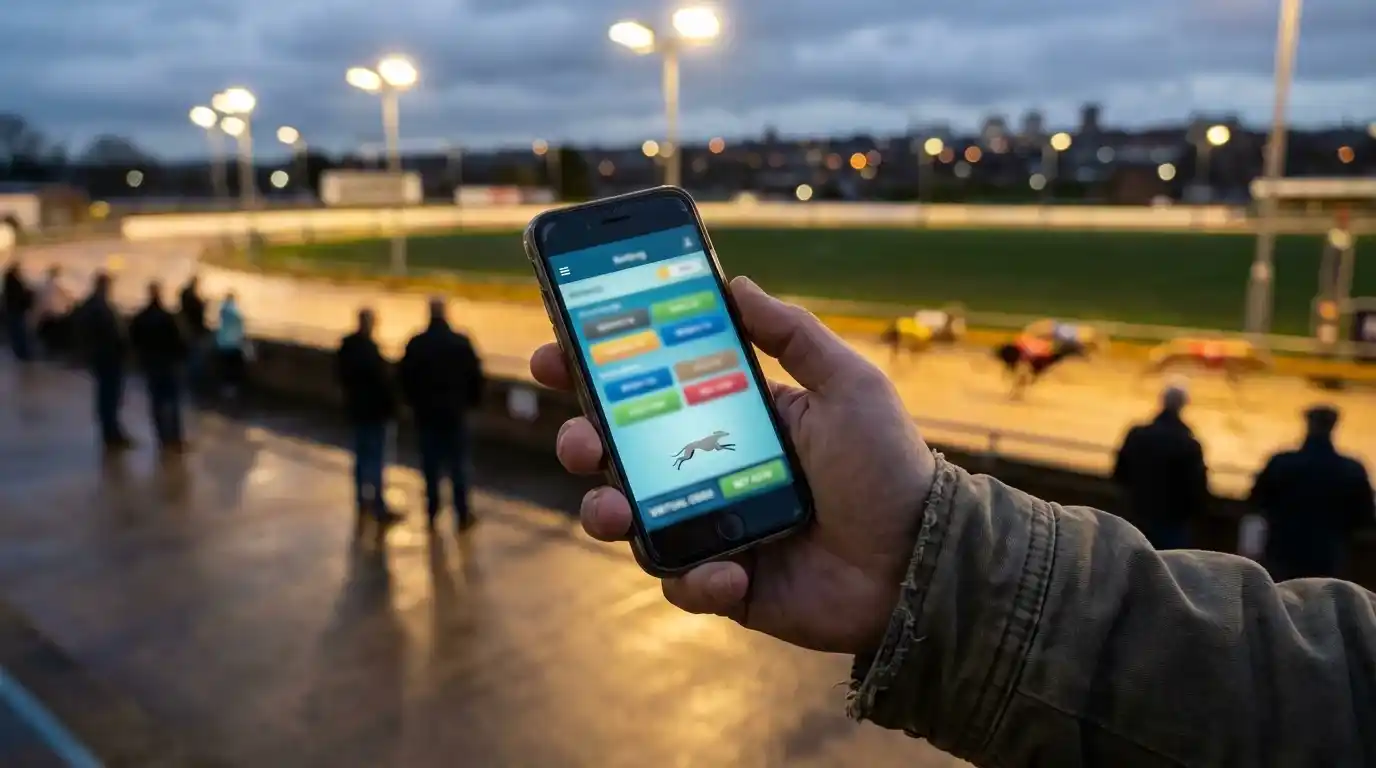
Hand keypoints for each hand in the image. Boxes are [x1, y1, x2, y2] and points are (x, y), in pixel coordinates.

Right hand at [530, 277, 935, 654]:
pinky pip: (681, 581)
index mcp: (731, 418)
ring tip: (614, 509)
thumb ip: (792, 334)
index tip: (556, 353)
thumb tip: (736, 282)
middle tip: (580, 437)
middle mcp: (710, 470)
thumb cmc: (887, 466)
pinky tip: (728, 574)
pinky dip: (693, 578)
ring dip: (606, 511)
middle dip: (581, 441)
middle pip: (621, 453)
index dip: (595, 372)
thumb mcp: (847, 384)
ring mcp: (713, 528)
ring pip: (630, 519)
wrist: (919, 560)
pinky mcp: (726, 585)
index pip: (649, 389)